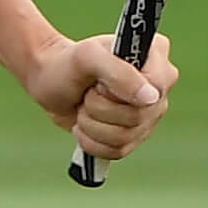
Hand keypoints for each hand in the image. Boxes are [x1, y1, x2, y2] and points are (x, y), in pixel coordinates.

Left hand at [22, 32, 179, 160]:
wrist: (50, 83)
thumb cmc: (68, 64)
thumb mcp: (87, 57)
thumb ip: (119, 72)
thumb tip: (150, 97)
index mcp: (156, 56)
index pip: (155, 88)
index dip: (122, 91)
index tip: (100, 81)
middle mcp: (157, 87)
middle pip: (137, 117)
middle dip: (99, 107)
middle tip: (88, 92)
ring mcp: (148, 114)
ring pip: (125, 137)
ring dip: (92, 124)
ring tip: (84, 106)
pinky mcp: (134, 136)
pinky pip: (117, 151)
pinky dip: (92, 140)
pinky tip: (84, 123)